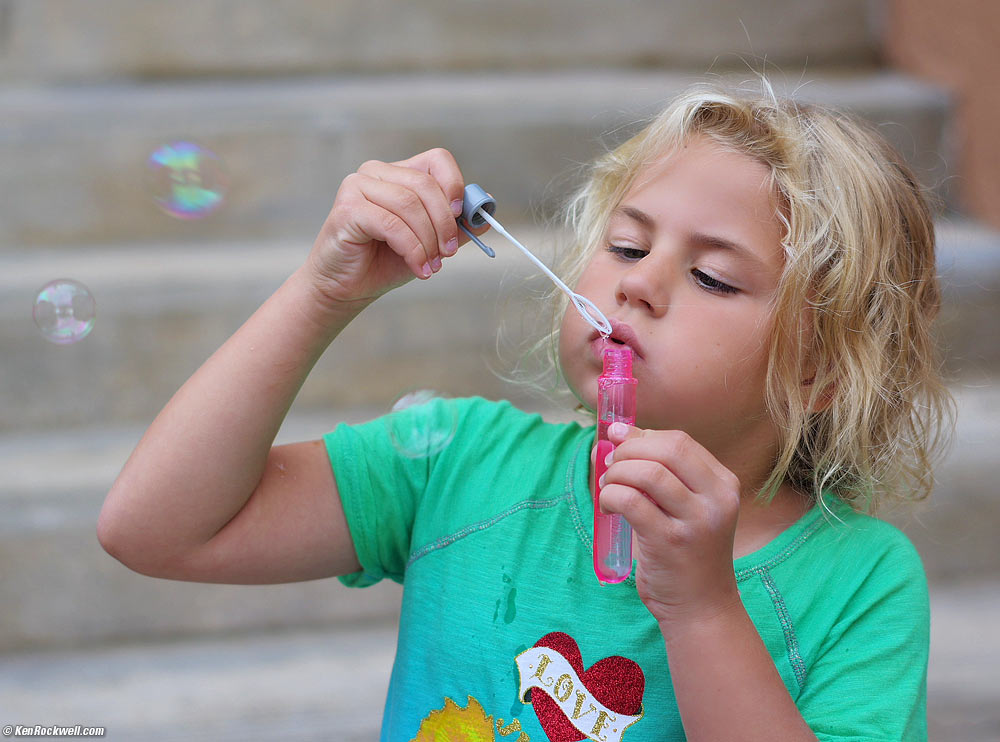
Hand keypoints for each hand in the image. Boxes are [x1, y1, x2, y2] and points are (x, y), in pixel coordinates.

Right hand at [306, 148, 477, 306]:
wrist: (346, 286)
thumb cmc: (385, 261)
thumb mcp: (430, 242)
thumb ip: (456, 226)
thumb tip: (486, 211)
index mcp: (398, 172)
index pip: (437, 159)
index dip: (455, 185)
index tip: (462, 215)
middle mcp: (376, 172)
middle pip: (426, 184)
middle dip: (445, 223)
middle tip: (450, 252)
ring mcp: (358, 186)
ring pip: (410, 205)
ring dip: (428, 241)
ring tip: (432, 266)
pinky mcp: (347, 209)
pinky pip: (392, 225)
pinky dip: (412, 249)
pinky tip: (419, 268)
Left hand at [598, 423, 742, 627]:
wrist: (702, 608)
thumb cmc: (686, 554)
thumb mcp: (686, 508)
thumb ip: (659, 474)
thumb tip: (614, 437)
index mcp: (723, 484)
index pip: (680, 441)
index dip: (642, 435)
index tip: (617, 440)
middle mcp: (717, 499)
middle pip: (667, 448)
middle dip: (628, 451)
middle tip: (610, 467)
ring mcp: (697, 521)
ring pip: (648, 472)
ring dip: (617, 474)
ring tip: (608, 489)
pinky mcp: (670, 542)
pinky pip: (631, 501)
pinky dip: (610, 496)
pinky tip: (608, 507)